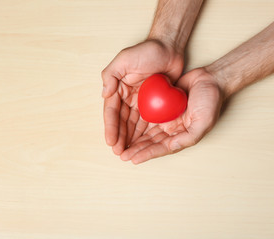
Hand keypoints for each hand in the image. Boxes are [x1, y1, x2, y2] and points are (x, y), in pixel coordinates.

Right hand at [101, 39, 183, 155]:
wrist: (170, 48)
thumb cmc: (147, 51)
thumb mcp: (125, 59)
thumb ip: (111, 75)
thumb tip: (104, 94)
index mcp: (118, 89)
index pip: (112, 111)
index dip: (110, 127)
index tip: (110, 141)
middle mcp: (127, 98)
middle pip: (121, 122)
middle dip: (119, 137)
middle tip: (119, 152)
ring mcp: (141, 103)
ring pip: (133, 125)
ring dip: (130, 139)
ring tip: (128, 153)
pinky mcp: (154, 105)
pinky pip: (148, 122)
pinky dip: (144, 134)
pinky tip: (142, 145)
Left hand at [120, 68, 224, 163]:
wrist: (211, 78)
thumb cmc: (210, 101)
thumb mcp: (203, 122)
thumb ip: (187, 137)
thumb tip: (170, 147)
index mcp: (180, 136)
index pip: (160, 148)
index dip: (146, 154)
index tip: (132, 159)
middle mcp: (171, 129)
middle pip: (150, 142)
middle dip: (135, 149)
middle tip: (120, 155)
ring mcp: (165, 117)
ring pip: (145, 130)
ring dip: (132, 137)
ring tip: (119, 144)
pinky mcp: (160, 104)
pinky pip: (145, 114)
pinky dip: (135, 120)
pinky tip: (123, 124)